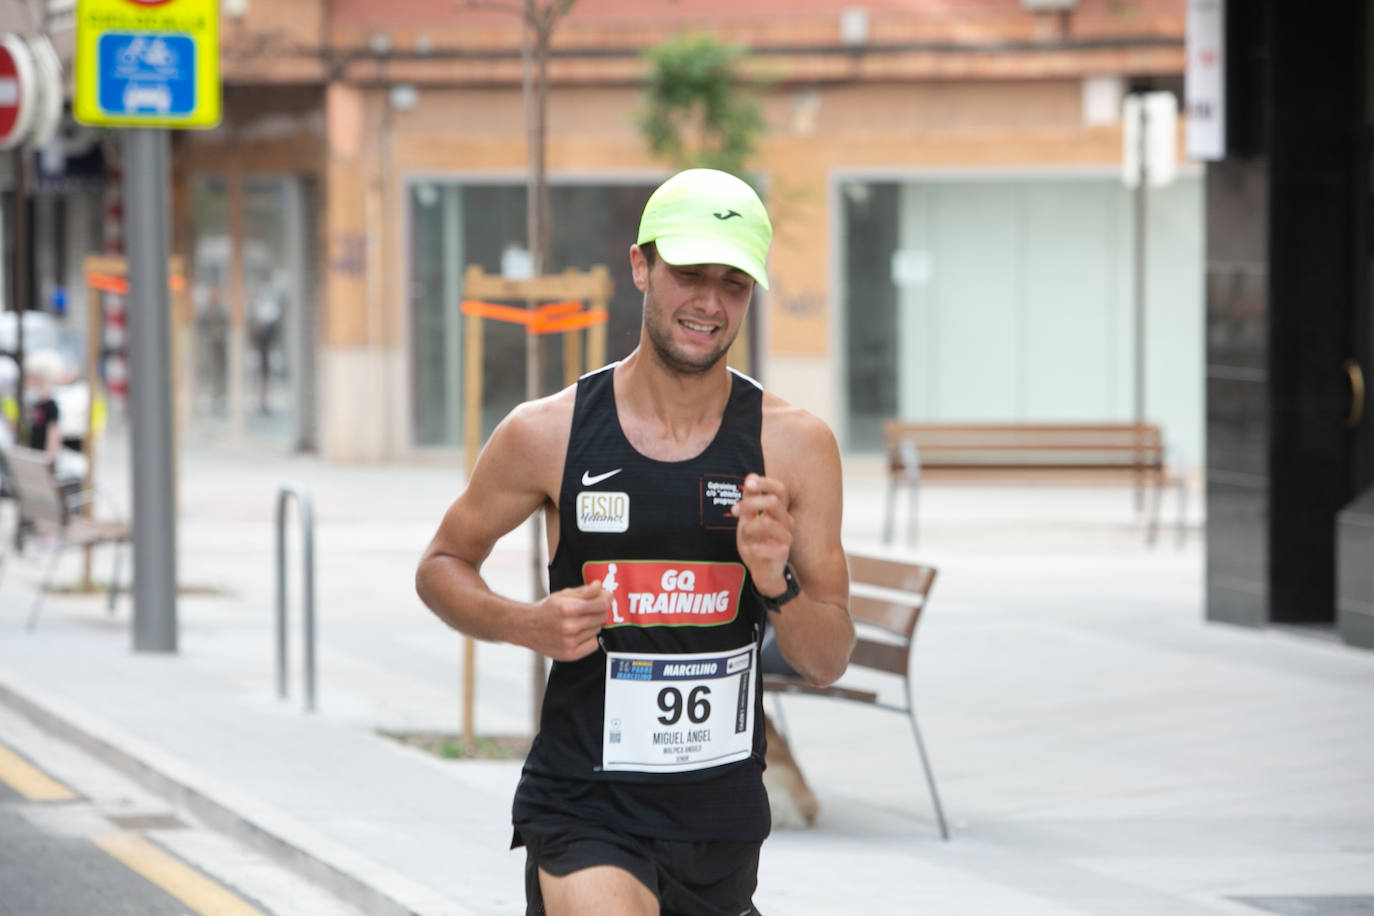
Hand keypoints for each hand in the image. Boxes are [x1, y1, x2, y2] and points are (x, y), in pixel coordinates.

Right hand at [524, 581, 609, 660]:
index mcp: (567, 608)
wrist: (526, 628)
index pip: (601, 603)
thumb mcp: (563, 594)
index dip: (606, 598)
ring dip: (592, 625)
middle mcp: (569, 627)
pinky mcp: (570, 654)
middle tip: (587, 610)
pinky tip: (578, 634)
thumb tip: (600, 587)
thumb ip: (584, 591)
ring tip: (577, 622)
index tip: (605, 598)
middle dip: (598, 611)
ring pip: (598, 630)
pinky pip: (593, 644)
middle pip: (602, 617)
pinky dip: (589, 638)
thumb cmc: (546, 610)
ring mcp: (570, 642)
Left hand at [730, 473, 792, 594]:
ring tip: (744, 536)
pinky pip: (768, 546)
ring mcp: (786, 537)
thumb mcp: (748, 519)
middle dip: (750, 503)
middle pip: (773, 502)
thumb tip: (751, 476)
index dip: (765, 483)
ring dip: (749, 528)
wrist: (762, 572)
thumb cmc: (757, 543)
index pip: (779, 489)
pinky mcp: (782, 553)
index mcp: (778, 511)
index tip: (748, 484)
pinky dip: (755, 546)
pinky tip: (751, 548)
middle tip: (734, 511)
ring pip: (767, 522)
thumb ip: (750, 500)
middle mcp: (785, 521)